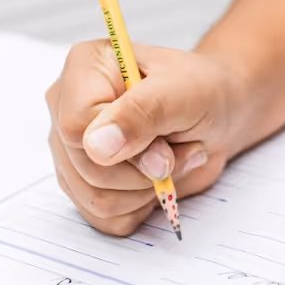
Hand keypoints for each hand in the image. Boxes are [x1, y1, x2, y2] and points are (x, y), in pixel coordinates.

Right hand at [44, 40, 259, 236]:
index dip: (124, 147)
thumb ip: (142, 112)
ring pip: (93, 198)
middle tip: (177, 148)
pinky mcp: (82, 182)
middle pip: (84, 167)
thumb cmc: (203, 90)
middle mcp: (66, 105)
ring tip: (171, 157)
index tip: (165, 144)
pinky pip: (103, 218)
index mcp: (84, 66)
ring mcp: (70, 148)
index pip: (75, 125)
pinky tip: (156, 178)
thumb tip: (98, 147)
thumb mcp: (184, 92)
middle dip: (143, 169)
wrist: (218, 113)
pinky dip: (140, 206)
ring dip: (146, 189)